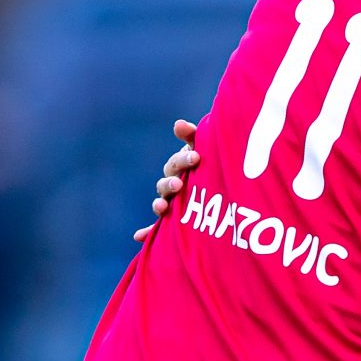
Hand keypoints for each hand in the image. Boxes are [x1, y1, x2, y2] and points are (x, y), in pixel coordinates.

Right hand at [134, 119, 202, 242]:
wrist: (223, 183)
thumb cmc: (211, 162)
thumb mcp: (205, 148)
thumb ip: (192, 136)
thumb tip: (178, 124)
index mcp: (180, 167)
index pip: (176, 163)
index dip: (183, 160)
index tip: (196, 157)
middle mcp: (172, 185)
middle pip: (165, 184)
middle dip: (171, 183)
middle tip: (180, 183)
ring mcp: (171, 203)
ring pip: (161, 203)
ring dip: (158, 205)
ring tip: (161, 207)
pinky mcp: (172, 222)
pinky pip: (155, 228)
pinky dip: (146, 232)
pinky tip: (137, 236)